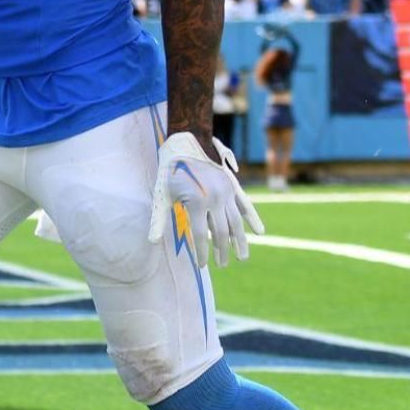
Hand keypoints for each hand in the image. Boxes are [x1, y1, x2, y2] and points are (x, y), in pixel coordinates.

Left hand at [147, 132, 264, 268]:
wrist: (186, 144)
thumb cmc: (170, 173)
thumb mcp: (161, 195)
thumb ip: (159, 220)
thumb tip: (151, 242)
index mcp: (196, 203)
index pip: (201, 236)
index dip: (202, 253)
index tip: (203, 266)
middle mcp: (214, 199)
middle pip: (221, 233)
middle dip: (222, 252)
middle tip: (221, 265)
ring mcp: (225, 192)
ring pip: (236, 223)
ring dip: (239, 242)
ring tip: (241, 257)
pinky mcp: (232, 186)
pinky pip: (244, 206)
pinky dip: (252, 219)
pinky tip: (258, 232)